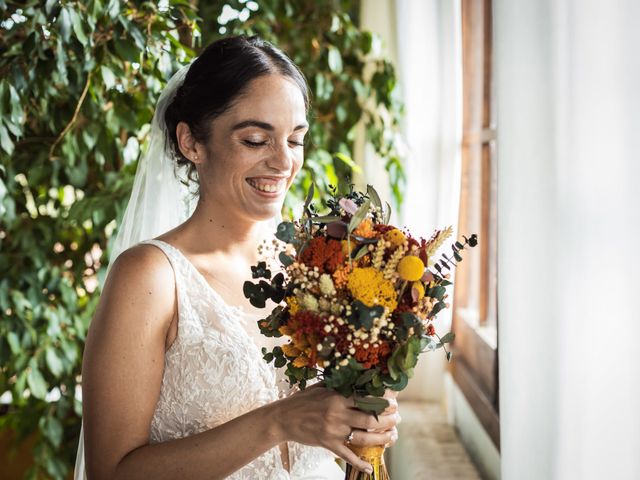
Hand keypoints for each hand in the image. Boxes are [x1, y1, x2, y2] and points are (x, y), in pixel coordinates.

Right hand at [275, 384, 400, 474]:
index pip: (367, 397)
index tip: (395, 400)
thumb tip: (359, 376)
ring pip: (364, 437)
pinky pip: (347, 455)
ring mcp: (333, 430)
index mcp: (337, 396)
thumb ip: (340, 384)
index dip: (384, 399)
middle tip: (397, 419)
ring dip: (382, 438)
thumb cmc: (302, 400)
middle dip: (389, 419)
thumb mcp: (321, 387)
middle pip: (371, 418)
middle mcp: (337, 413)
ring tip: (392, 437)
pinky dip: (360, 463)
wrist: (283, 418)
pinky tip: (370, 468)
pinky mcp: (328, 444)